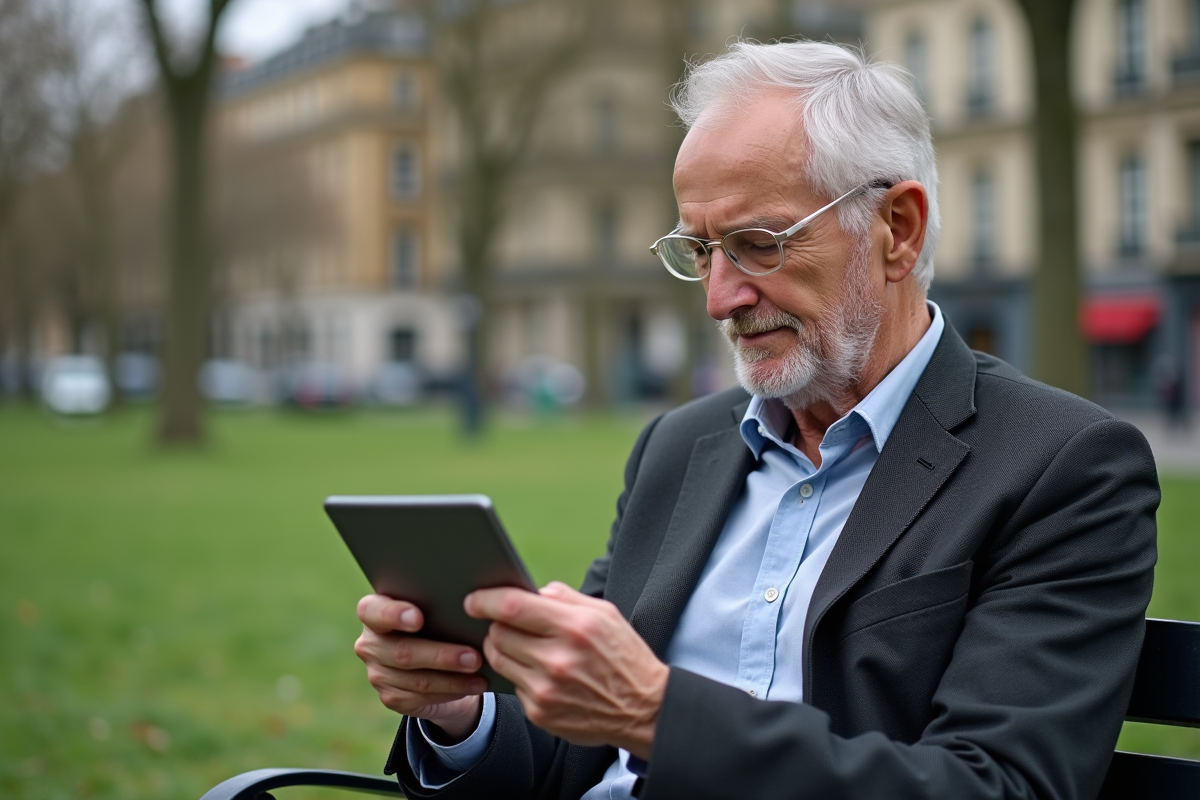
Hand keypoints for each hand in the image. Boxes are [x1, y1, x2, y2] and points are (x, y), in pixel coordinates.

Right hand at [354, 594, 485, 740]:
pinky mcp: (391, 698)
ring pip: (417, 680)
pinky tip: (473, 685)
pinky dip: (451, 691)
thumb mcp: (434, 609)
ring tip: (480, 673)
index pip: (371, 611)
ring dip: (453, 679)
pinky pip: (422, 698)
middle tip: (474, 657)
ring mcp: (377, 674)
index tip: (418, 618)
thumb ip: (438, 604)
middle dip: (441, 656)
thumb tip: (470, 603)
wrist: (434, 660)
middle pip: (403, 652)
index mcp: (374, 611)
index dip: (393, 615)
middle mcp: (370, 644)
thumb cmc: (436, 621)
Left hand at [465, 582, 667, 758]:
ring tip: (523, 647)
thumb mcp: (605, 614)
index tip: (473, 599)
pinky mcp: (540, 712)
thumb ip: (565, 597)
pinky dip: (520, 675)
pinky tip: (541, 674)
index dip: (485, 600)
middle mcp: (557, 659)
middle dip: (497, 625)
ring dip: (503, 649)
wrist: (643, 709)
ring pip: (498, 659)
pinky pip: (512, 685)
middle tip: (509, 624)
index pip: (512, 607)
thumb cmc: (623, 656)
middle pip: (498, 633)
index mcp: (574, 627)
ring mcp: (546, 689)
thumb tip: (532, 591)